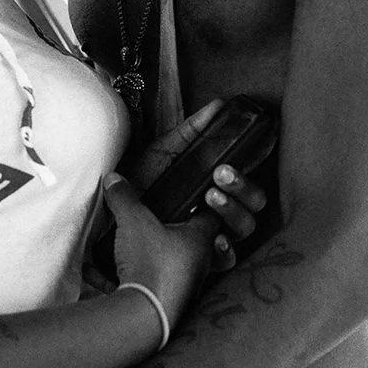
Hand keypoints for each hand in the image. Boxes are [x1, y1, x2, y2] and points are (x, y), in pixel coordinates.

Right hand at [101, 172, 214, 332]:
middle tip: (146, 220)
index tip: (190, 195)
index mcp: (200, 242)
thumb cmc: (152, 265)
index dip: (201, 202)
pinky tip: (91, 270)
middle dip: (162, 232)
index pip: (211, 216)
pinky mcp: (157, 305)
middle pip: (183, 243)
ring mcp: (178, 288)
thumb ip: (124, 198)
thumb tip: (115, 180)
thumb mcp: (135, 221)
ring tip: (111, 245)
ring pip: (159, 266)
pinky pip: (135, 285)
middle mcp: (195, 267)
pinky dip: (114, 277)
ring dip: (136, 256)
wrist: (144, 318)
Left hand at [125, 101, 267, 270]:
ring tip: (210, 197)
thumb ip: (190, 130)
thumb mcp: (163, 153)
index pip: (247, 176)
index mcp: (215, 184)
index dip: (254, 163)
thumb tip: (217, 106)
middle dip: (243, 185)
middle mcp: (219, 211)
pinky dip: (224, 250)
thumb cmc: (142, 185)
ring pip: (245, 228)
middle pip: (255, 202)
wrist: (113, 221)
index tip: (251, 146)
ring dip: (234, 210)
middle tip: (220, 173)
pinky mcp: (202, 262)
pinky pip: (227, 260)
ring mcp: (213, 236)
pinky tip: (216, 240)